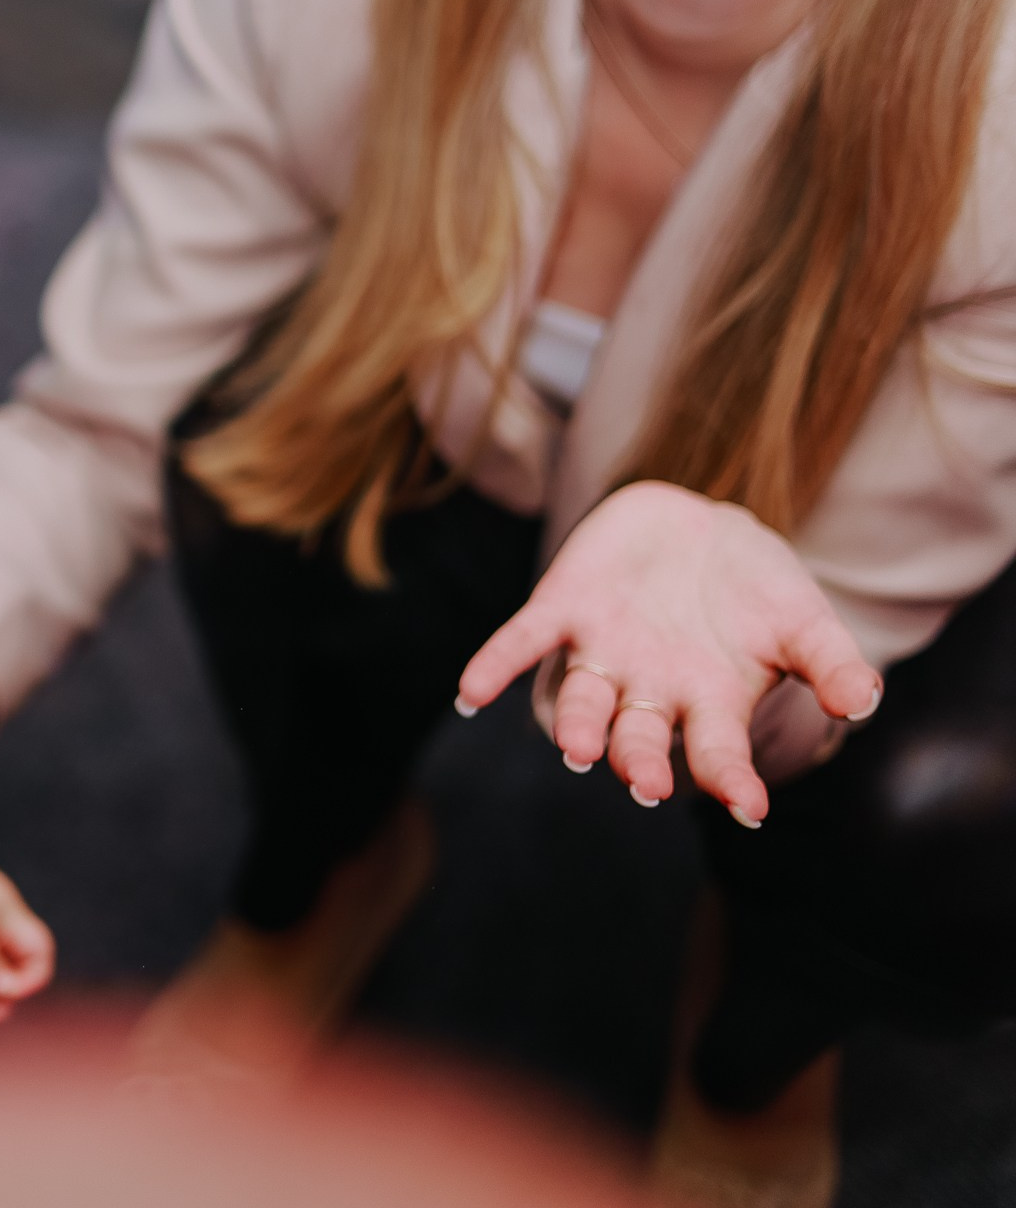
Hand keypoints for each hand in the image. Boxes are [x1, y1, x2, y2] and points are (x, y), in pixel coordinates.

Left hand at [457, 481, 880, 828]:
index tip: (750, 807)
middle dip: (638, 761)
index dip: (732, 781)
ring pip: (580, 701)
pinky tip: (470, 693)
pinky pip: (521, 642)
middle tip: (643, 785)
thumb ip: (830, 663)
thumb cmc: (755, 589)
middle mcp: (648, 691)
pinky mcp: (563, 609)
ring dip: (575, 724)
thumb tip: (863, 703)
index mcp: (707, 703)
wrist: (701, 525)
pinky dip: (496, 666)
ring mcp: (603, 652)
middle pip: (637, 739)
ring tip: (574, 749)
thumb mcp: (802, 620)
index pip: (719, 754)